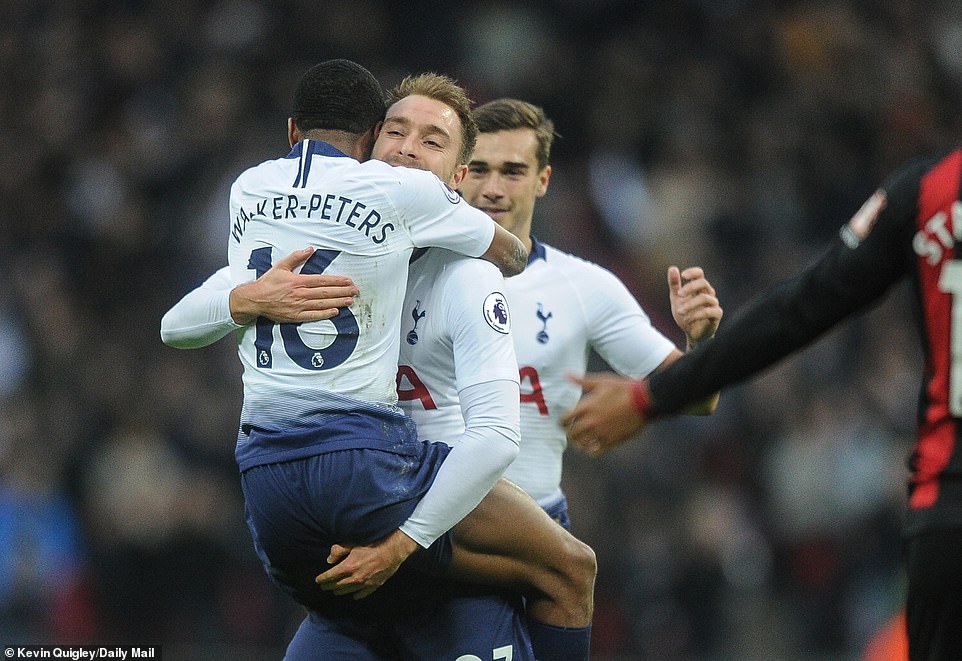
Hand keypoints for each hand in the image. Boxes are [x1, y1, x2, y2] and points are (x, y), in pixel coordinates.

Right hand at [230, 247, 358, 324]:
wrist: (255, 299)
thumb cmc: (268, 282)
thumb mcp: (281, 266)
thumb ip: (296, 257)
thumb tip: (310, 249)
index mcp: (299, 281)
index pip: (323, 280)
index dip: (337, 281)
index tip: (349, 281)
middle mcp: (301, 294)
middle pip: (326, 292)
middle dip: (342, 291)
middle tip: (355, 291)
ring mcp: (298, 306)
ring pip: (322, 304)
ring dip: (337, 302)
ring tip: (350, 301)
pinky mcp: (295, 316)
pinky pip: (313, 316)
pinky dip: (325, 314)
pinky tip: (335, 312)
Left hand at [314, 529, 418, 599]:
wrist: (394, 549)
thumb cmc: (374, 542)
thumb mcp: (354, 542)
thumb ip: (339, 550)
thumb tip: (329, 559)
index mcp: (349, 566)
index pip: (330, 576)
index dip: (322, 579)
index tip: (317, 580)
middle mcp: (355, 578)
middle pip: (337, 585)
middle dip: (329, 586)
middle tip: (324, 586)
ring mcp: (365, 583)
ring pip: (348, 591)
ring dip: (339, 591)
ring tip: (335, 590)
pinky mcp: (375, 585)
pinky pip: (362, 594)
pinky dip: (356, 595)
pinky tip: (353, 595)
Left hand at [562, 373, 651, 455]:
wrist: (643, 400)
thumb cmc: (623, 388)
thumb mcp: (601, 381)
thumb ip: (582, 380)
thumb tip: (566, 373)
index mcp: (587, 406)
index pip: (564, 419)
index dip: (562, 421)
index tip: (564, 422)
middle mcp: (591, 421)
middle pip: (571, 434)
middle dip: (570, 433)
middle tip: (572, 431)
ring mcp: (601, 432)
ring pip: (581, 444)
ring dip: (579, 442)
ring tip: (581, 439)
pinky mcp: (612, 441)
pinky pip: (595, 451)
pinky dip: (591, 450)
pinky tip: (593, 445)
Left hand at [667, 266, 721, 346]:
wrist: (690, 333)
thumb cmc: (685, 314)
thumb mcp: (676, 299)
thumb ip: (674, 285)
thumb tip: (672, 268)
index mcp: (698, 288)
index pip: (699, 274)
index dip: (693, 272)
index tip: (683, 275)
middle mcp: (708, 293)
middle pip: (703, 283)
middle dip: (690, 287)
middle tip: (679, 295)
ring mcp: (713, 304)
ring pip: (705, 298)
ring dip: (690, 304)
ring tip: (679, 311)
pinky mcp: (716, 315)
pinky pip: (710, 311)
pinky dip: (697, 315)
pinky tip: (687, 320)